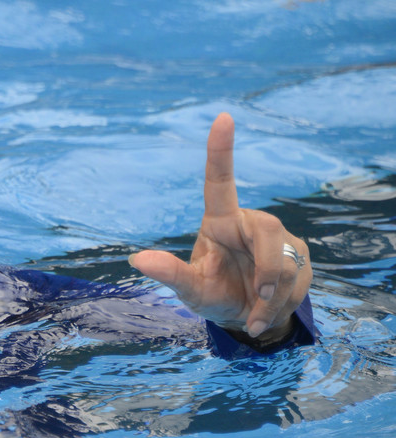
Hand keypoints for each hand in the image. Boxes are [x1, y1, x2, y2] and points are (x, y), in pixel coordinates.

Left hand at [129, 113, 311, 346]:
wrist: (248, 321)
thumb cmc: (213, 296)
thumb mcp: (191, 290)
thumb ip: (171, 274)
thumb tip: (137, 260)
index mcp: (220, 221)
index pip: (220, 181)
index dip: (221, 150)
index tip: (223, 117)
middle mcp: (250, 223)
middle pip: (267, 231)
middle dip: (268, 271)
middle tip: (257, 298)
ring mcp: (279, 239)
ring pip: (287, 262)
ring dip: (272, 298)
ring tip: (254, 316)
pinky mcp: (300, 256)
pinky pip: (300, 279)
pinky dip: (282, 306)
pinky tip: (266, 315)